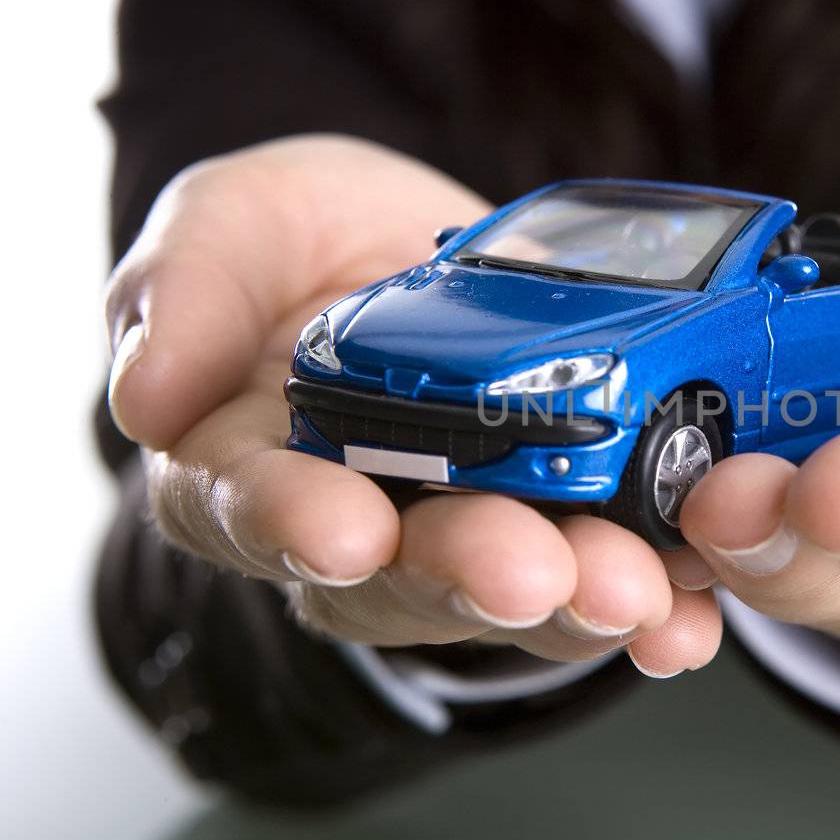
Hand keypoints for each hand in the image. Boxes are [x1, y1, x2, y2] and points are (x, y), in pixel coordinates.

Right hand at [105, 135, 720, 675]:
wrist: (418, 247)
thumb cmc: (302, 243)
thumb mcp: (232, 223)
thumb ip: (184, 291)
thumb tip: (145, 396)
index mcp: (248, 464)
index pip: (250, 511)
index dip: (293, 525)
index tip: (344, 529)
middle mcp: (356, 526)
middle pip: (399, 581)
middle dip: (465, 578)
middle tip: (529, 570)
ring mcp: (463, 536)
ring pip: (511, 596)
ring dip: (573, 602)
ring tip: (636, 590)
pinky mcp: (562, 527)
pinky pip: (604, 578)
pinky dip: (657, 602)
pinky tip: (694, 616)